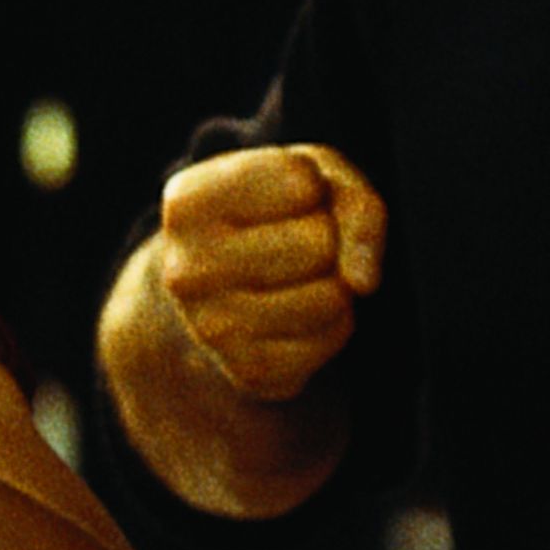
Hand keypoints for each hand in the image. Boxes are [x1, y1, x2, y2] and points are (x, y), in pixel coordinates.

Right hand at [152, 144, 385, 403]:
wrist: (222, 287)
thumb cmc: (273, 213)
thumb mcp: (311, 177)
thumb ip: (355, 204)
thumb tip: (364, 282)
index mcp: (185, 204)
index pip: (298, 181)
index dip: (311, 187)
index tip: (281, 199)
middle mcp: (186, 270)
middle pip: (318, 243)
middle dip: (326, 238)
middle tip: (291, 243)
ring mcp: (213, 329)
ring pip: (333, 295)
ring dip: (334, 282)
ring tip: (296, 278)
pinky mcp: (251, 372)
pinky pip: (335, 333)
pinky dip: (334, 319)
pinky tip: (298, 313)